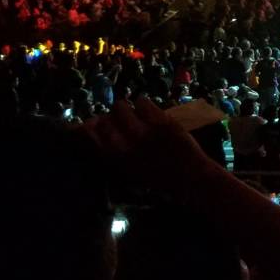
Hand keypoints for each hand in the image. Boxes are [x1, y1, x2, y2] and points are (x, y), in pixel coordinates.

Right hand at [86, 97, 220, 195]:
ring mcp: (142, 131)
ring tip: (135, 115)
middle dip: (110, 117)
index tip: (97, 125)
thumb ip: (111, 152)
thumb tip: (92, 131)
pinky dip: (143, 104)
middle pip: (104, 118)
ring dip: (125, 109)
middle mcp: (124, 144)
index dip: (91, 126)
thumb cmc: (158, 177)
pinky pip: (142, 101)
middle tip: (122, 120)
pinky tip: (149, 111)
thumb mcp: (128, 170)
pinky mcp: (160, 121)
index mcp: (115, 159)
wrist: (190, 176)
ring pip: (120, 106)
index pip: (89, 134)